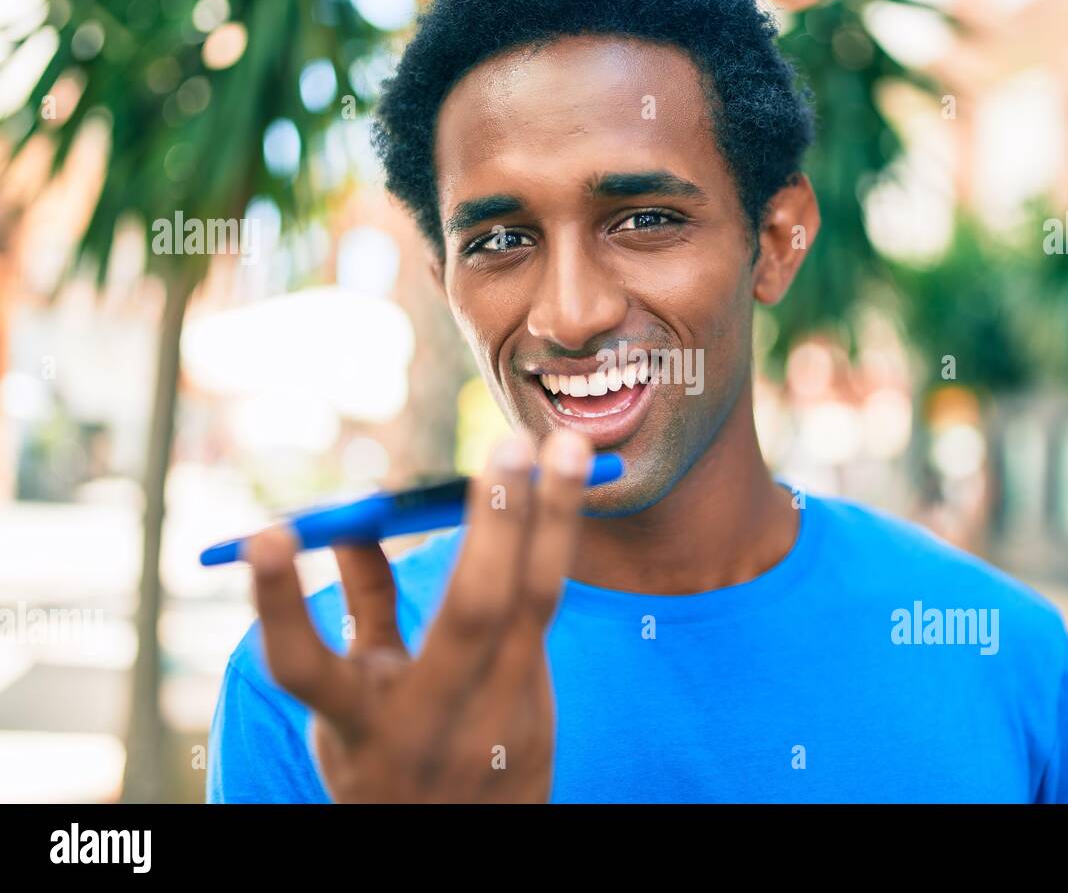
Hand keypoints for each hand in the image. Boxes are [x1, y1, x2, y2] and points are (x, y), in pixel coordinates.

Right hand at [243, 428, 593, 801]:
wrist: (451, 850)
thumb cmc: (384, 757)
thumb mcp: (349, 703)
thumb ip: (355, 609)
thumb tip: (345, 519)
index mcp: (356, 724)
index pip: (305, 668)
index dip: (282, 605)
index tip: (267, 534)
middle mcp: (431, 726)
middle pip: (469, 615)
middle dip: (494, 524)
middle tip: (510, 445)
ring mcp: (498, 724)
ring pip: (533, 609)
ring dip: (555, 521)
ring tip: (572, 449)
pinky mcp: (539, 716)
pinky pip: (542, 616)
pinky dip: (549, 549)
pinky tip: (561, 496)